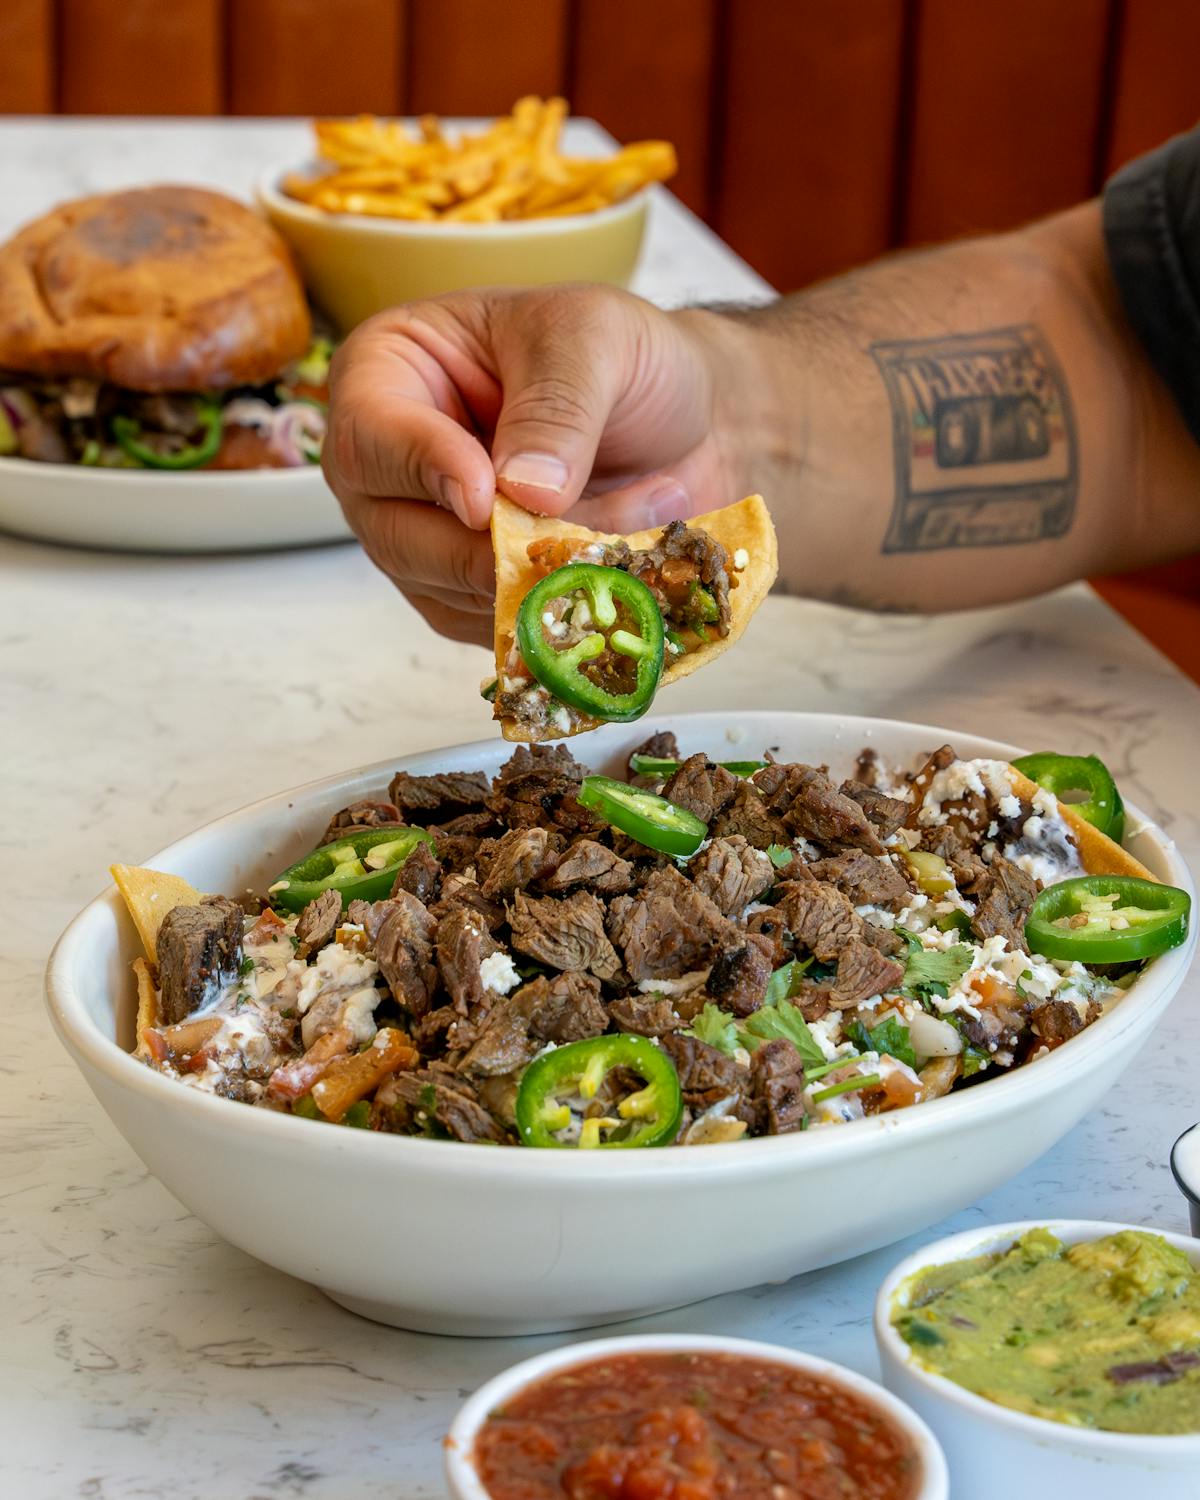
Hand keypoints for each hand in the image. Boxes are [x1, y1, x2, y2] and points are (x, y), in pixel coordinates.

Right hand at [322, 285, 728, 645]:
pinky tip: (615, 562)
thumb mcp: (595, 342)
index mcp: (390, 371)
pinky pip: (496, 624)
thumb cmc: (621, 357)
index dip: (424, 470)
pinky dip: (559, 605)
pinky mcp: (473, 593)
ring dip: (541, 576)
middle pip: (394, 534)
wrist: (685, 420)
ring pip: (449, 592)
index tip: (489, 497)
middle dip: (485, 549)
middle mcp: (390, 465)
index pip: (369, 435)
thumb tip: (522, 490)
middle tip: (565, 543)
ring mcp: (426, 537)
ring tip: (625, 527)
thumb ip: (557, 407)